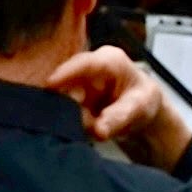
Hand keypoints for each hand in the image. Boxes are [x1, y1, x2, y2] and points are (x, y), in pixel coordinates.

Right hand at [44, 45, 191, 169]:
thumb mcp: (138, 108)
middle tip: (84, 124)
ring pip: (63, 99)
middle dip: (68, 106)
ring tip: (93, 126)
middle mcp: (89, 68)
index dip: (65, 73)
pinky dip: (72, 121)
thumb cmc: (142, 100)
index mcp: (109, 61)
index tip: (49, 85)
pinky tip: (86, 126)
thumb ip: (118, 118)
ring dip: (72, 116)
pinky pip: (64, 109)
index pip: (84, 64)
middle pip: (66, 83)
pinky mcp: (71, 96)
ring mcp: (78, 82)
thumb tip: (98, 131)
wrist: (141, 107)